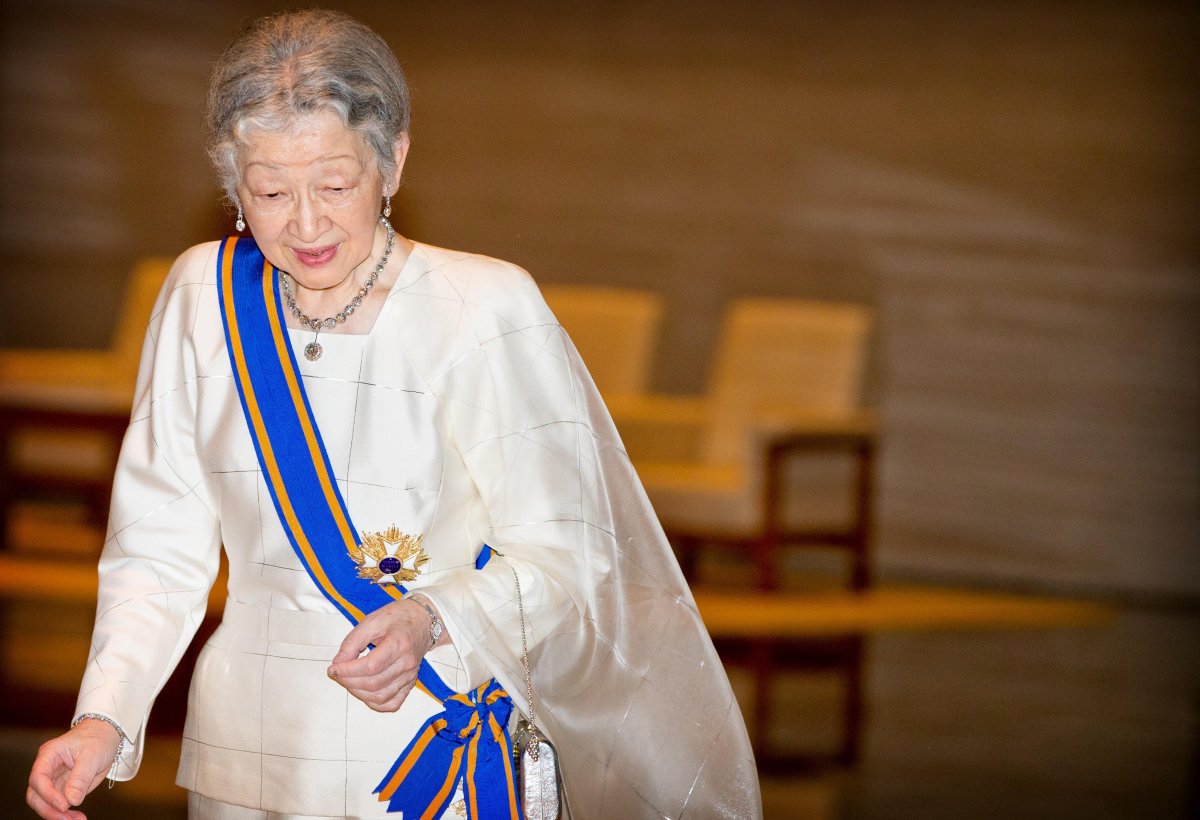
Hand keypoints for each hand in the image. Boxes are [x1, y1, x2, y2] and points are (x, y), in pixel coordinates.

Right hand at [26, 719, 120, 819]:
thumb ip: (81, 777)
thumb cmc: (98, 739)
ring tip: (77, 819)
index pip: (38, 777)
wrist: (106, 735)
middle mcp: (47, 768)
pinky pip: (58, 804)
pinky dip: (66, 814)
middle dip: (49, 809)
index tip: (63, 805)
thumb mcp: (93, 755)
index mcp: (49, 754)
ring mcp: (53, 779)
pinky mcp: (62, 788)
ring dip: (57, 815)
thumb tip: (71, 800)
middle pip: (35, 794)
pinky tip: (77, 817)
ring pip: (45, 803)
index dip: (47, 794)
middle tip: (67, 819)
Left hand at [328, 596, 446, 711]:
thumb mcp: (372, 621)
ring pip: (380, 696)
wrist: (423, 620)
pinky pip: (392, 703)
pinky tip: (365, 692)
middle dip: (349, 681)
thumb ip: (352, 641)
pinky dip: (375, 703)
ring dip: (359, 692)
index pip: (370, 667)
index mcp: (398, 644)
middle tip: (338, 673)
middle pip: (374, 683)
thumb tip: (338, 662)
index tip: (334, 668)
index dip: (348, 671)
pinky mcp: (410, 683)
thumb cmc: (398, 618)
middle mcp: (406, 663)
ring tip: (349, 681)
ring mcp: (410, 675)